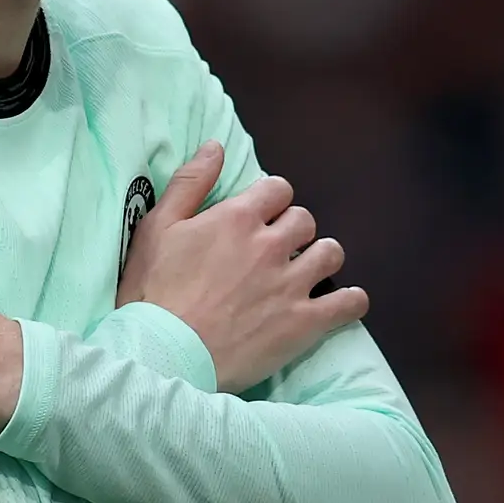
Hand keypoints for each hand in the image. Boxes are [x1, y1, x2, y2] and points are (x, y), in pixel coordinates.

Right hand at [116, 142, 369, 391]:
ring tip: (307, 272)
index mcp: (238, 219)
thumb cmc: (152, 294)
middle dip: (294, 229)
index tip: (262, 216)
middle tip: (277, 249)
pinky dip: (351, 301)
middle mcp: (271, 245)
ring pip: (331, 254)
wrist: (163, 356)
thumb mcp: (156, 228)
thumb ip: (190, 183)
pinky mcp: (304, 324)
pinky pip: (348, 304)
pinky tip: (344, 303)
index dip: (272, 200)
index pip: (278, 189)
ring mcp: (291, 285)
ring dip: (321, 257)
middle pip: (305, 220)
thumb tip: (216, 146)